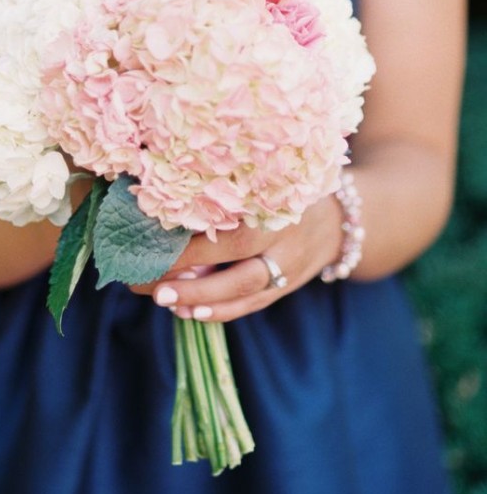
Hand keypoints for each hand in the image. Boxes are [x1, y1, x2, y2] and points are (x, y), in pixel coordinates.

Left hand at [130, 193, 341, 322]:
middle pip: (239, 269)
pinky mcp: (287, 286)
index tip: (153, 250)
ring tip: (166, 302)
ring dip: (203, 301)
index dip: (193, 247)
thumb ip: (227, 195)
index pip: (231, 233)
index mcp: (277, 208)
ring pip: (245, 293)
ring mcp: (289, 267)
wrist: (339, 219)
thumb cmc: (284, 190)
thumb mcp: (264, 182)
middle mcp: (285, 241)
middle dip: (194, 282)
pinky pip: (253, 304)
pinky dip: (222, 311)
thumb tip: (170, 215)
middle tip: (153, 288)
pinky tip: (191, 311)